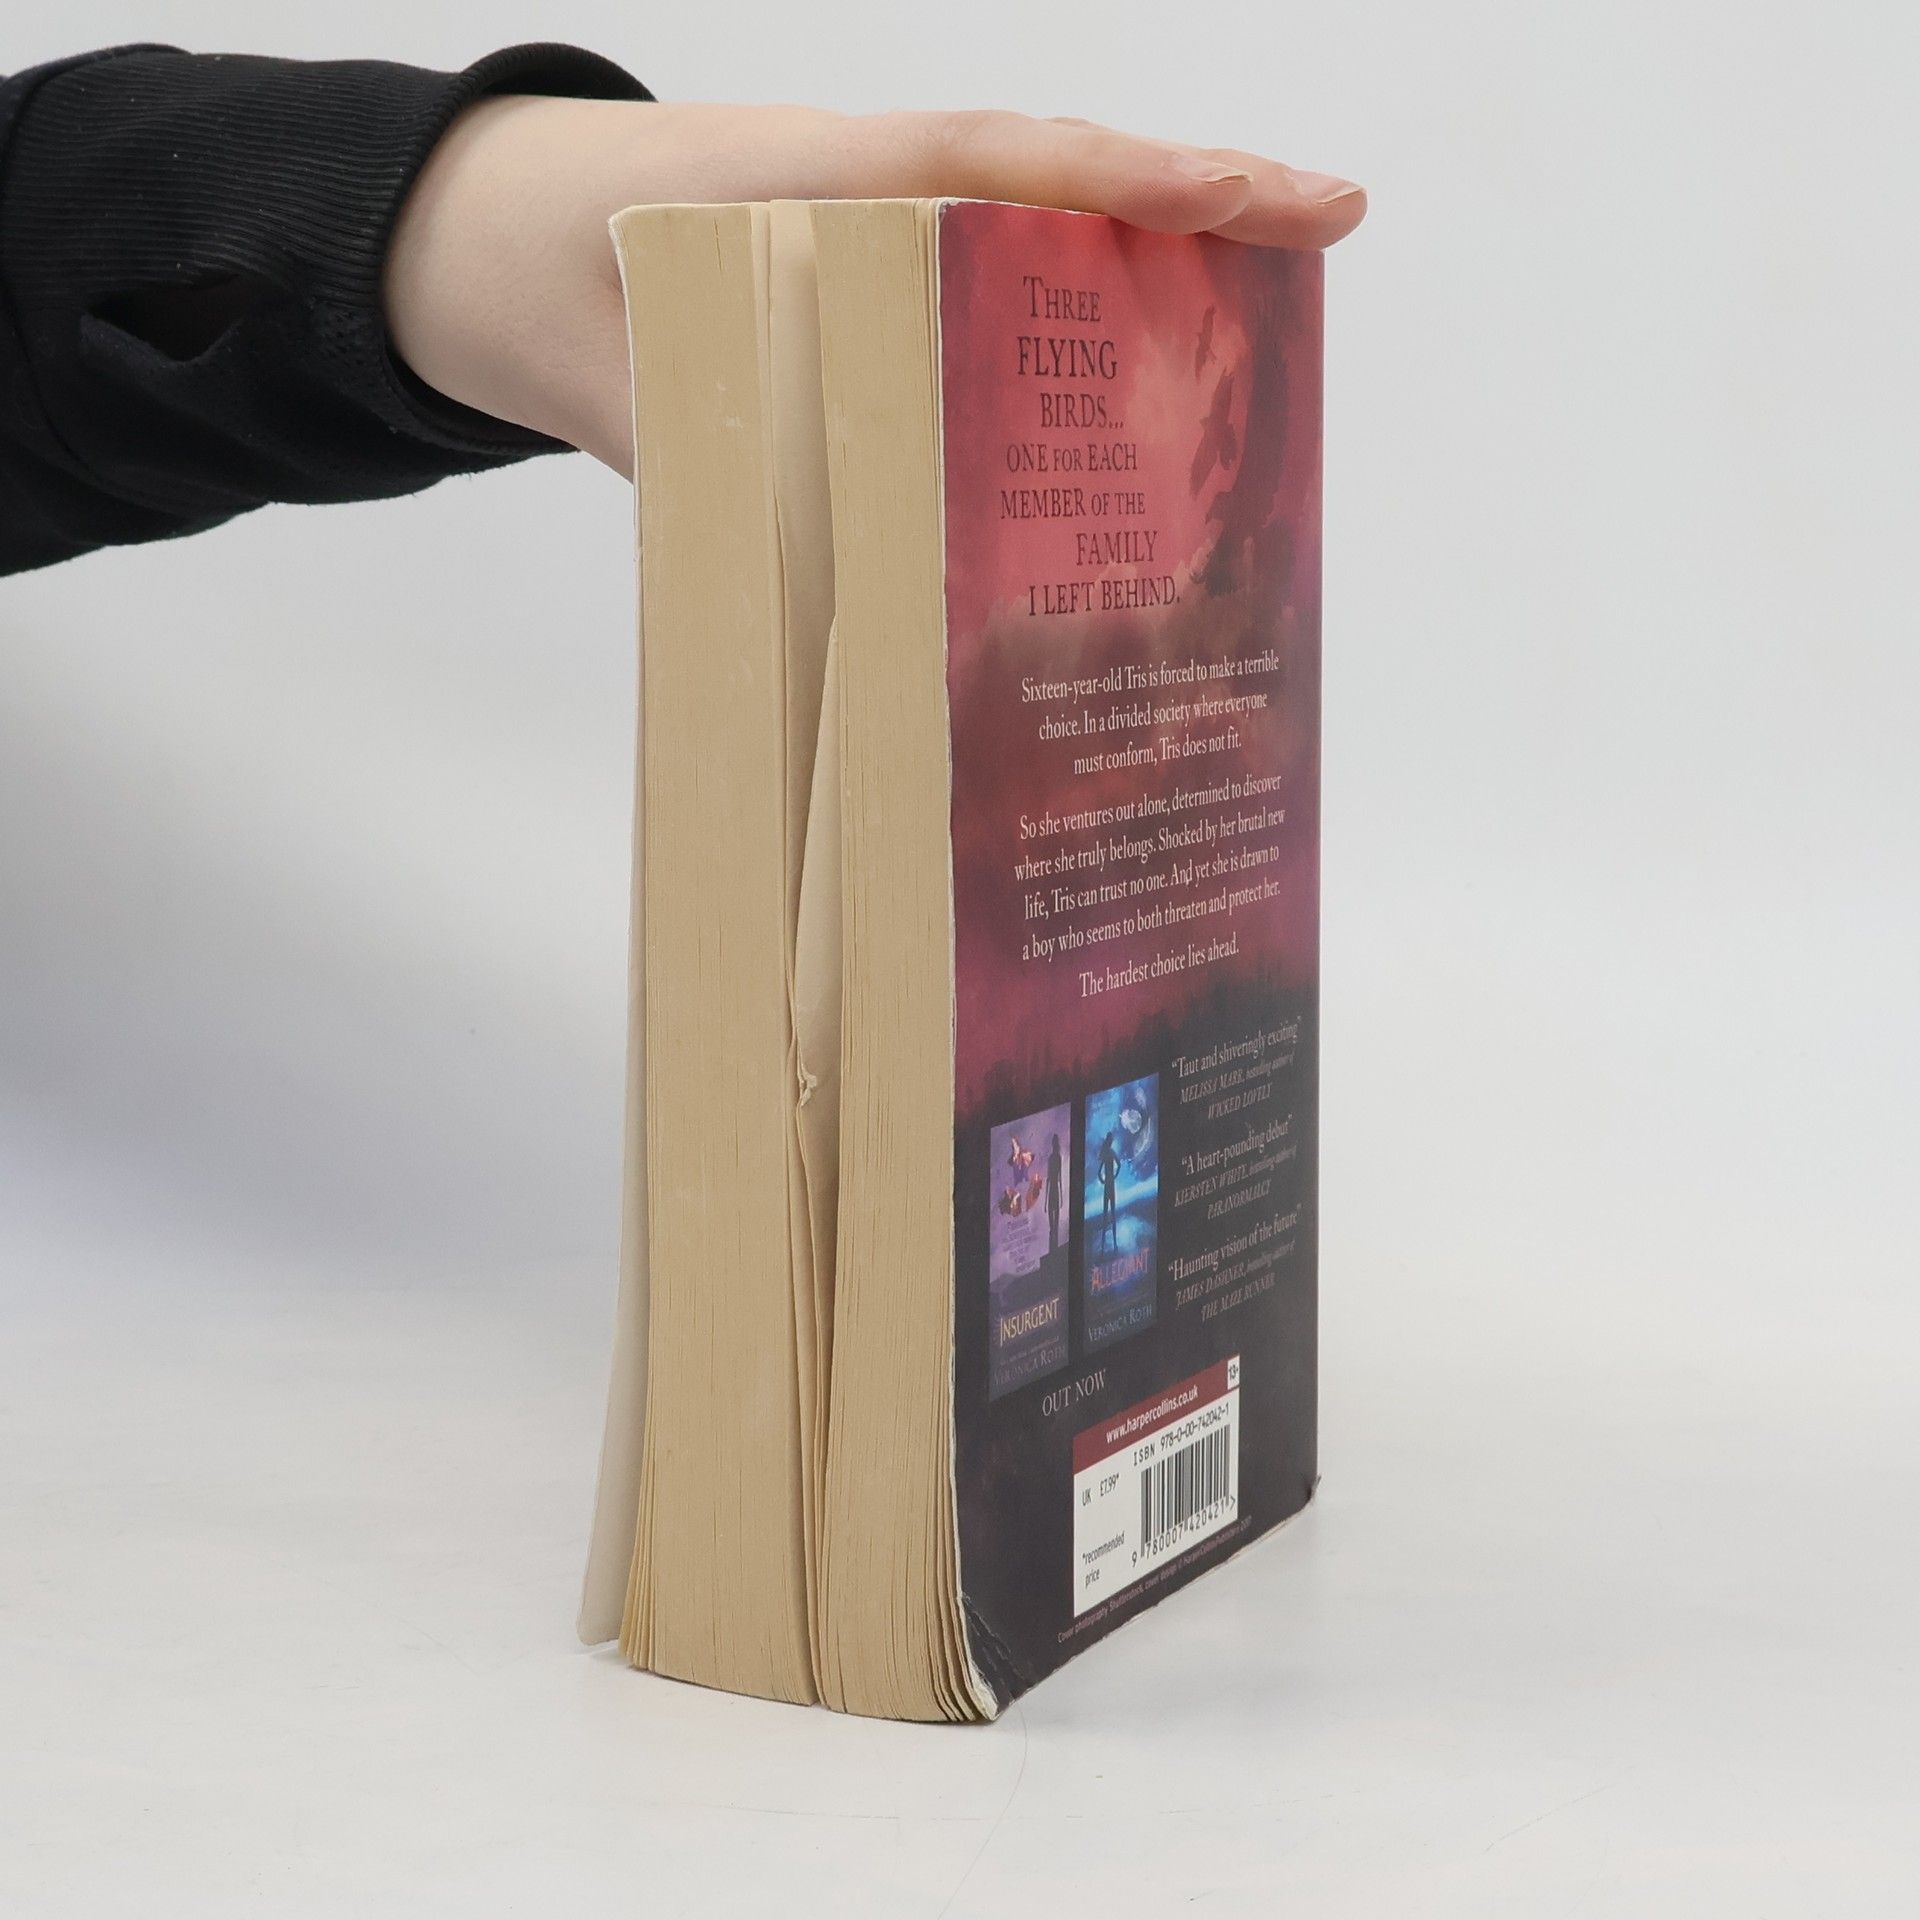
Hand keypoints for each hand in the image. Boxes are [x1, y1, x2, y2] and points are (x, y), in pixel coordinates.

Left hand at [384, 99, 1365, 473]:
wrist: (486, 242)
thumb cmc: (550, 275)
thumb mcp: (623, 367)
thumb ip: (720, 442)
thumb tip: (838, 557)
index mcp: (823, 180)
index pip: (1006, 165)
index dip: (1135, 180)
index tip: (1259, 193)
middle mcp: (874, 197)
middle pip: (1057, 189)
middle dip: (1193, 206)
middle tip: (1326, 227)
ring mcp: (878, 240)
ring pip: (1031, 248)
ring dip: (1143, 283)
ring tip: (1263, 333)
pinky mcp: (865, 294)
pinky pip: (976, 306)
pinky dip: (1054, 337)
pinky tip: (1112, 415)